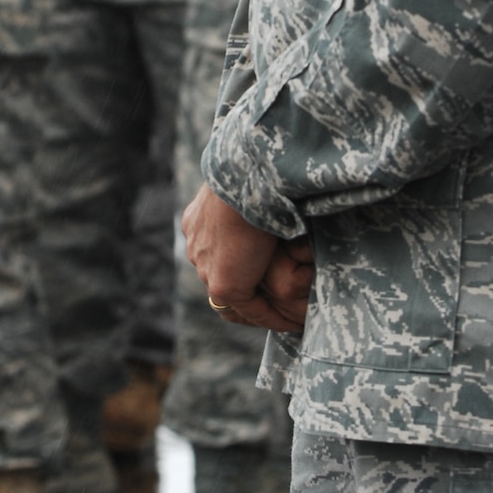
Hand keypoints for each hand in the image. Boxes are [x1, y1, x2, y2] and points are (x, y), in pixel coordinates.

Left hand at [182, 184, 313, 333]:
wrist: (245, 178)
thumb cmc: (254, 171)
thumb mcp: (248, 186)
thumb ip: (251, 199)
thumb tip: (275, 196)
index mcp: (198, 221)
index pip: (215, 253)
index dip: (239, 263)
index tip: (265, 269)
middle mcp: (197, 247)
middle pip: (220, 276)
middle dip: (247, 288)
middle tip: (280, 299)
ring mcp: (207, 269)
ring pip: (234, 298)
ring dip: (262, 306)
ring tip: (290, 315)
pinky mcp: (224, 285)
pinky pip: (251, 310)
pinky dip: (272, 317)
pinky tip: (295, 321)